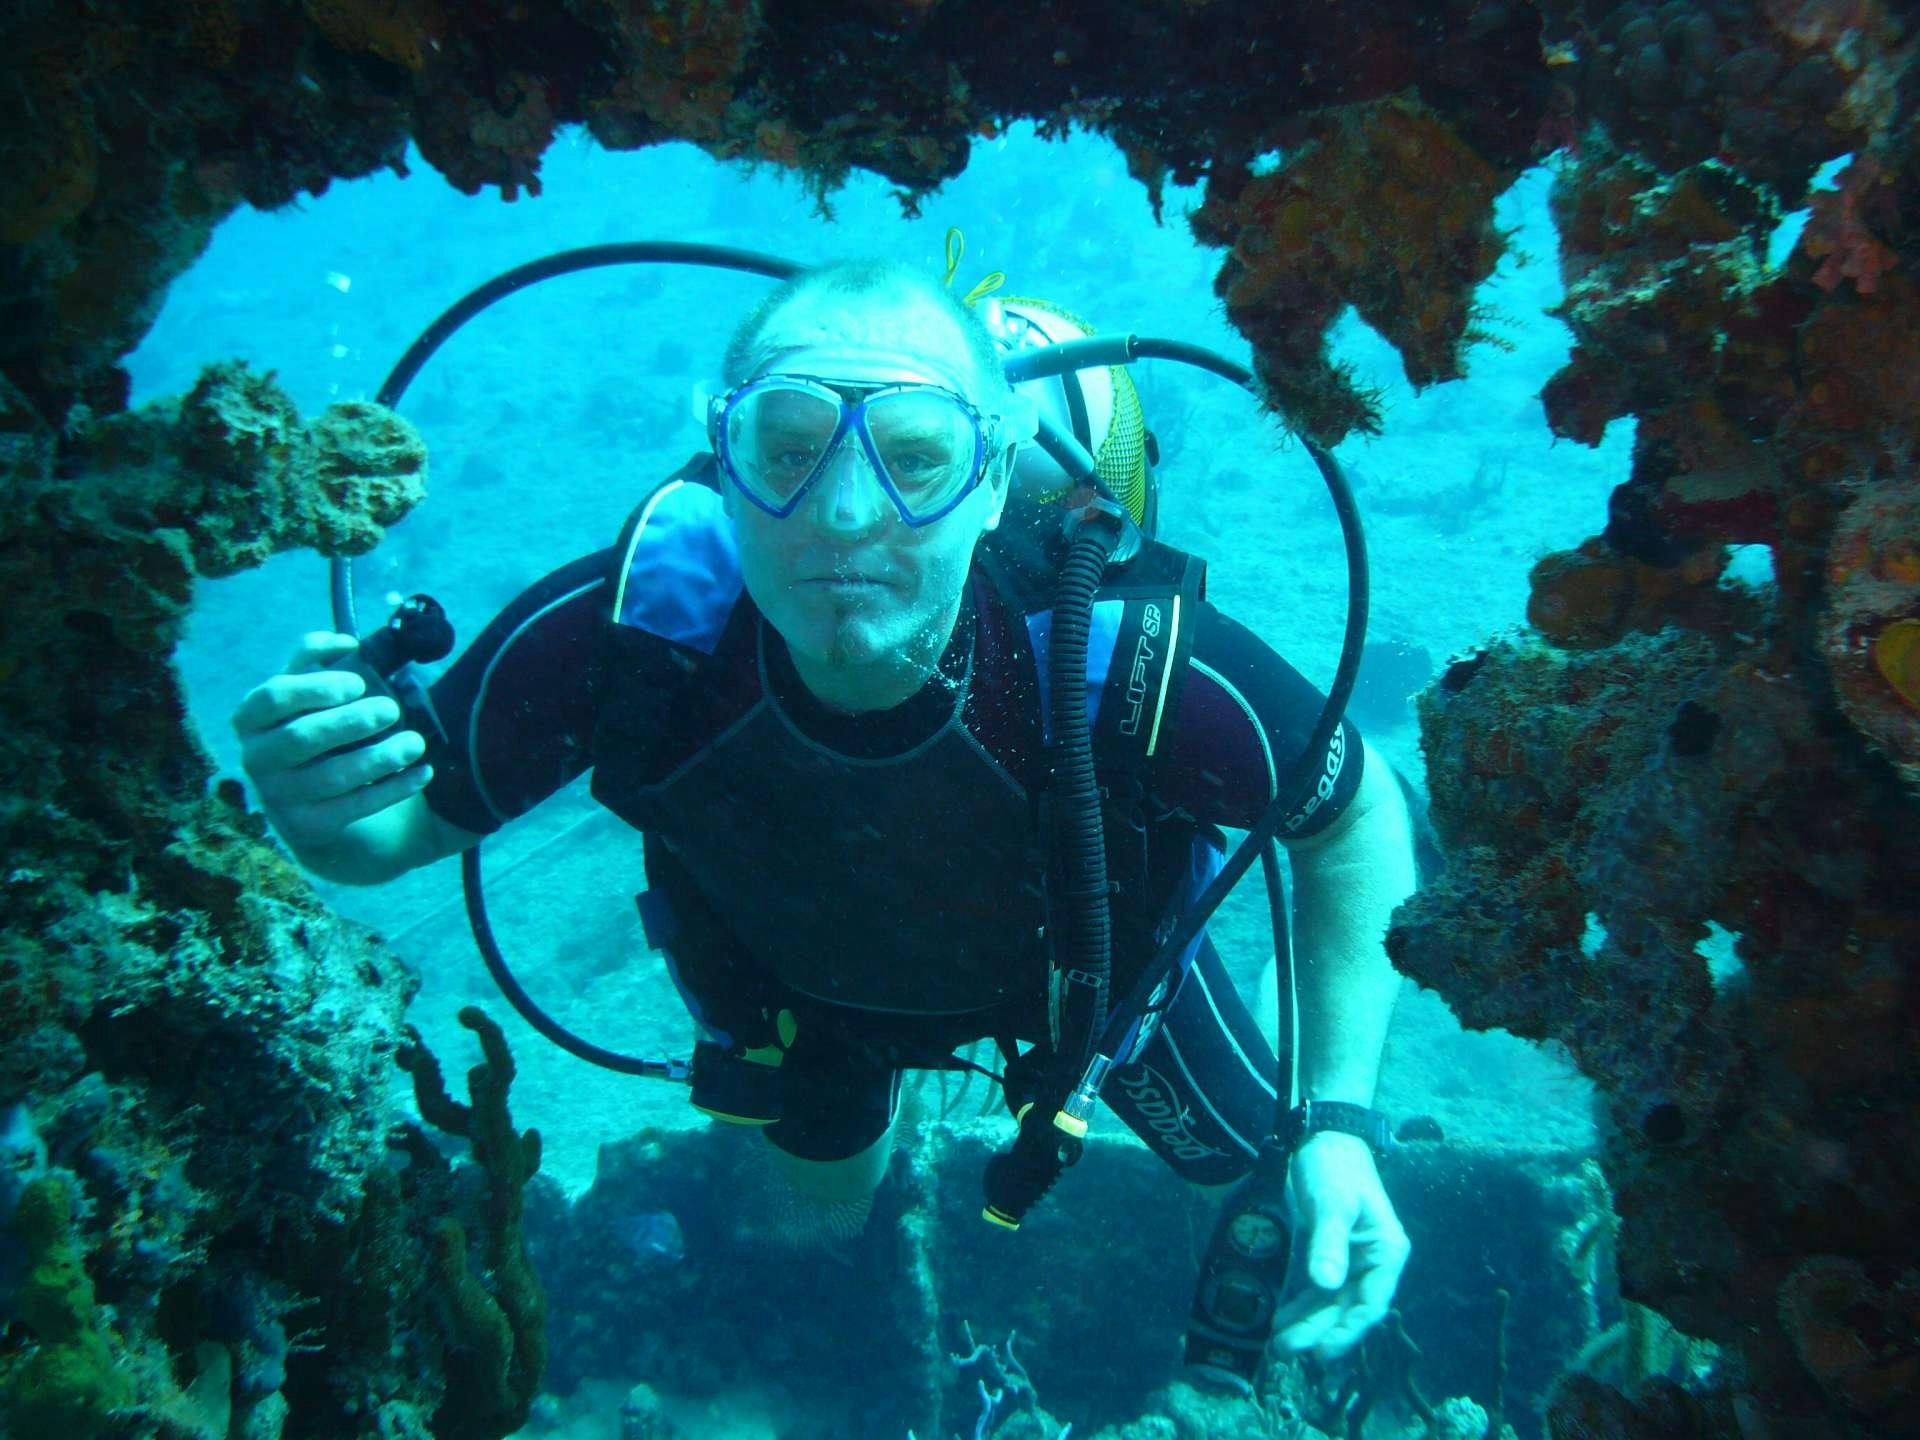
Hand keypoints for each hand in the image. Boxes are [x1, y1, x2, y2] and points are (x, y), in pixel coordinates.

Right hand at [232, 632, 430, 850]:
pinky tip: (423, 773)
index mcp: (253, 718)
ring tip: (415, 743)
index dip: (315, 688)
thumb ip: (319, 661)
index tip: (358, 682)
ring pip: (331, 777)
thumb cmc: (313, 725)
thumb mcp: (308, 692)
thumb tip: (345, 642)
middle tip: (392, 710)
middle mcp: (257, 758)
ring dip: (379, 758)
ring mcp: (278, 796)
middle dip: (350, 723)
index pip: (273, 698)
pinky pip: (354, 808)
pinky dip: (393, 789)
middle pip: (301, 738)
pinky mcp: (305, 825)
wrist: (309, 797)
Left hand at [1273, 1132, 1409, 1360]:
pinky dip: (1301, 1305)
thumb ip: (1328, 1243)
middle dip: (1317, 1332)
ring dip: (1307, 1324)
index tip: (1320, 1353)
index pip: (1369, 1304)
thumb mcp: (1332, 1204)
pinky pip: (1318, 1290)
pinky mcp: (1330, 1255)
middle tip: (1284, 1352)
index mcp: (1386, 1252)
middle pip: (1346, 1309)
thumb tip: (1326, 1284)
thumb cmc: (1334, 1168)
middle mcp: (1372, 1262)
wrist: (1322, 1137)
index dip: (1346, 1332)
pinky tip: (1279, 1318)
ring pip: (1330, 1303)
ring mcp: (1351, 1260)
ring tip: (1277, 1344)